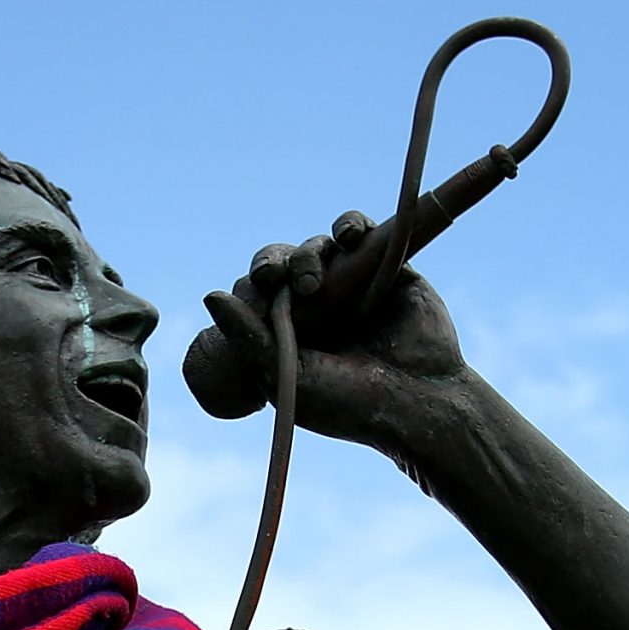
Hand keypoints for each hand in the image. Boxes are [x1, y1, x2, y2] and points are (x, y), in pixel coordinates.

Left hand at [200, 212, 468, 451]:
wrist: (417, 403)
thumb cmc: (347, 404)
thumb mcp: (286, 375)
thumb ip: (249, 338)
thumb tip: (211, 294)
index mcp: (288, 332)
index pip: (257, 292)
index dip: (252, 285)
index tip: (255, 291)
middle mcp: (318, 306)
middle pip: (283, 263)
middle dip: (272, 263)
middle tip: (273, 277)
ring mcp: (352, 286)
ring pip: (318, 247)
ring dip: (309, 254)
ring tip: (314, 281)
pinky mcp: (387, 269)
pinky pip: (360, 233)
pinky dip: (349, 225)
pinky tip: (347, 235)